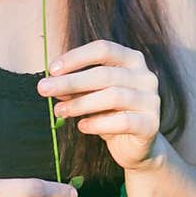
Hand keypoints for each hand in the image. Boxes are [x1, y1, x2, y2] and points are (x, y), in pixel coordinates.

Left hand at [37, 40, 160, 171]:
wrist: (134, 147)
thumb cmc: (110, 113)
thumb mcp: (91, 95)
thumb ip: (75, 87)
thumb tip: (52, 83)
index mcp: (132, 60)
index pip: (103, 49)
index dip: (76, 57)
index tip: (52, 69)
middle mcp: (145, 76)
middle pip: (105, 74)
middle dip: (70, 81)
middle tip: (43, 89)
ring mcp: (151, 100)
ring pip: (113, 96)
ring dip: (80, 103)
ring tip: (59, 111)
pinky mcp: (151, 125)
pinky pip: (122, 121)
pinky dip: (97, 124)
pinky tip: (82, 126)